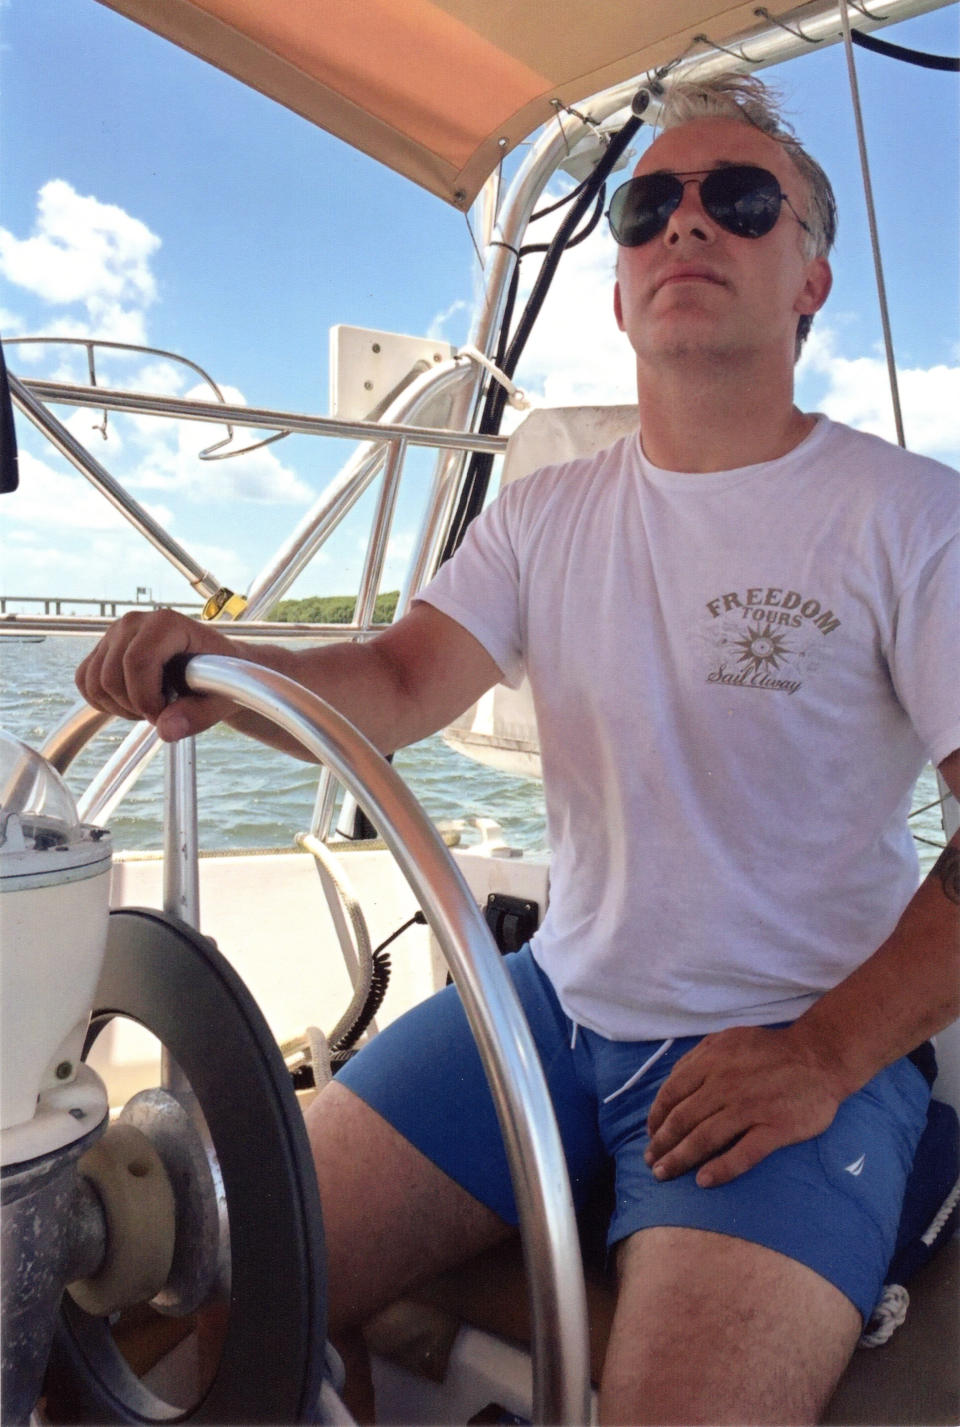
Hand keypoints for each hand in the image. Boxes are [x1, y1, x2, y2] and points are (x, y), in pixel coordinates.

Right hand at [75, 609, 239, 741]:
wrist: (215, 666)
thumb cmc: (222, 679)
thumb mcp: (220, 700)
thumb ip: (197, 715)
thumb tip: (166, 730)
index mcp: (167, 623)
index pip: (137, 662)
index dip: (146, 698)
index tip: (164, 714)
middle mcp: (135, 622)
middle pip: (111, 677)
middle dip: (134, 707)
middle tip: (162, 712)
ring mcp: (114, 634)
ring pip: (94, 683)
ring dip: (119, 707)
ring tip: (149, 706)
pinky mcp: (102, 649)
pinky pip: (84, 683)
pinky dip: (103, 702)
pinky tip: (132, 703)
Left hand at [644, 1024, 843, 1187]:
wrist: (820, 1058)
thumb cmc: (770, 1050)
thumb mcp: (728, 1039)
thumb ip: (698, 1057)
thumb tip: (671, 1083)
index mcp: (711, 1061)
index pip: (671, 1094)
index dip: (656, 1119)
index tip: (650, 1136)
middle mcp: (725, 1085)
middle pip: (683, 1120)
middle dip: (662, 1145)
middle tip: (652, 1163)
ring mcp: (750, 1108)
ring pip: (705, 1138)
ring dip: (680, 1160)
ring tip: (665, 1174)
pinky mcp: (775, 1129)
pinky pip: (743, 1154)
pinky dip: (721, 1169)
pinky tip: (703, 1181)